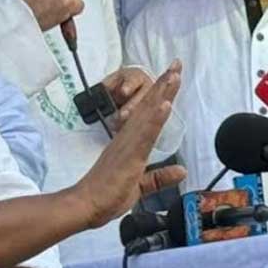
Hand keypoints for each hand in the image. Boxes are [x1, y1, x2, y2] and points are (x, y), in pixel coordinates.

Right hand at [73, 61, 183, 228]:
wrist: (86, 204)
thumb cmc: (107, 195)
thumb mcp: (140, 187)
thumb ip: (159, 177)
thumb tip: (181, 170)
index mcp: (131, 142)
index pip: (149, 114)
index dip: (161, 95)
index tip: (172, 76)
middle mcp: (129, 137)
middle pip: (149, 106)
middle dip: (164, 84)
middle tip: (177, 63)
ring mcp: (129, 144)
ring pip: (148, 114)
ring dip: (162, 93)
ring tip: (173, 74)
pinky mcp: (130, 155)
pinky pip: (145, 134)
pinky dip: (155, 119)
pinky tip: (164, 104)